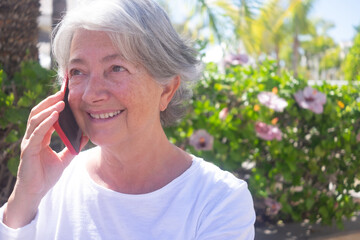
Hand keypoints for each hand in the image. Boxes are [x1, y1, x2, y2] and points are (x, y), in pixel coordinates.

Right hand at [3, 91, 87, 227]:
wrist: (35, 193)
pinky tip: (55, 116)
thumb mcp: (65, 158)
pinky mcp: (28, 151)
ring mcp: (29, 143)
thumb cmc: (46, 176)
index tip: (65, 95)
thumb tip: (86, 136)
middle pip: (38, 113)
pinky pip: (37, 133)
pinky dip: (46, 123)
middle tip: (63, 92)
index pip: (45, 116)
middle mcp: (32, 137)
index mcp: (40, 138)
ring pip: (36, 120)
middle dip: (50, 101)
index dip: (53, 105)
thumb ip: (73, 146)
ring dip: (49, 109)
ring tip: (61, 101)